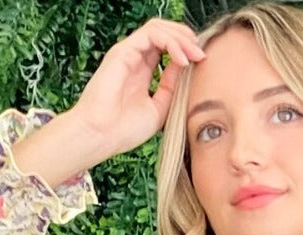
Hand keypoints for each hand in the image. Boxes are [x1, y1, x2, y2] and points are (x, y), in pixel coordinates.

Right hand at [72, 17, 206, 160]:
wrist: (100, 137)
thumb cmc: (123, 130)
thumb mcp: (159, 108)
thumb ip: (171, 87)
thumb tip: (186, 66)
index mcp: (141, 71)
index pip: (166, 47)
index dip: (185, 49)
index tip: (202, 62)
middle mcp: (134, 58)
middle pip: (163, 33)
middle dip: (186, 39)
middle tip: (202, 54)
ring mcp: (127, 53)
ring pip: (158, 28)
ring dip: (180, 38)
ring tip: (194, 54)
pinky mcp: (123, 51)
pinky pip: (151, 35)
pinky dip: (170, 43)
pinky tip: (181, 59)